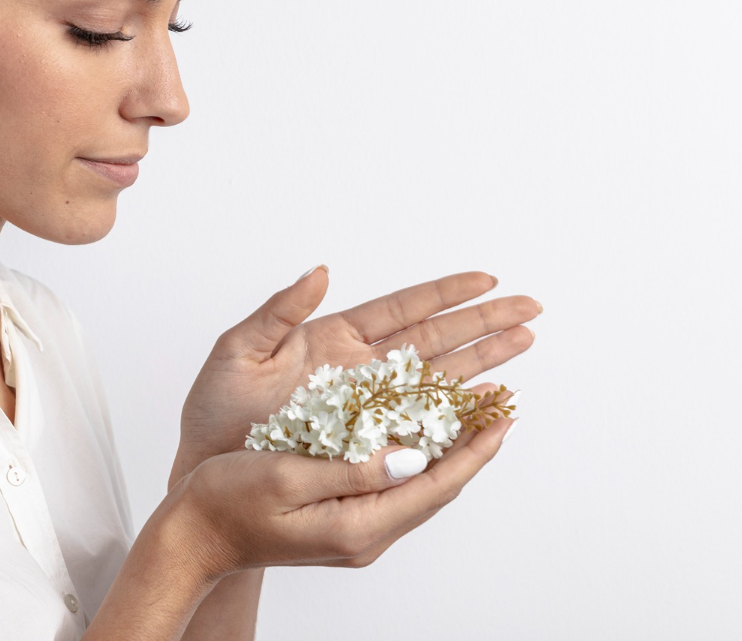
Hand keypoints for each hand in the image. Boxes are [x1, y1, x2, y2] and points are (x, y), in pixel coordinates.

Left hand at [171, 268, 537, 487]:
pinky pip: (422, 426)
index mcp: (333, 339)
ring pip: (438, 380)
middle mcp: (360, 371)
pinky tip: (488, 403)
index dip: (445, 294)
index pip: (402, 309)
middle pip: (435, 340)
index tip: (488, 279)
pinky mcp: (371, 444)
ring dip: (483, 363)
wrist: (208, 470)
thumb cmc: (216, 412)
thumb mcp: (237, 353)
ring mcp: (371, 408)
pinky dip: (457, 415)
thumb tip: (320, 272)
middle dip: (483, 323)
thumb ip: (278, 313)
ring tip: (525, 344)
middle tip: (532, 309)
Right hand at [171, 412, 514, 580]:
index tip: (504, 414)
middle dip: (473, 446)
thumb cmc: (226, 501)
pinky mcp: (342, 523)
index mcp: (356, 526)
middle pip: (436, 489)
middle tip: (502, 404)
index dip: (474, 448)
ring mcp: (355, 533)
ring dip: (451, 452)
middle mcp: (365, 536)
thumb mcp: (286, 476)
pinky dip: (418, 459)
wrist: (193, 535)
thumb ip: (351, 469)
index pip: (434, 485)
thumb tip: (410, 456)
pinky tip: (422, 435)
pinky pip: (396, 489)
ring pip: (420, 489)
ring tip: (476, 414)